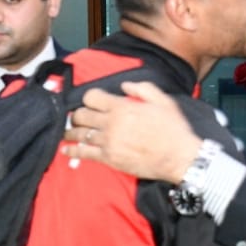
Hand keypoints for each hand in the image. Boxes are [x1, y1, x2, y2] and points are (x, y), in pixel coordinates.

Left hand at [62, 81, 201, 182]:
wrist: (179, 157)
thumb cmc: (173, 129)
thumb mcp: (162, 100)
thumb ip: (142, 88)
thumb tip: (124, 86)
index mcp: (122, 107)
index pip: (92, 97)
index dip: (90, 98)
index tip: (92, 101)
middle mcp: (111, 123)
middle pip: (81, 115)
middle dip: (78, 114)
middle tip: (78, 117)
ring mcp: (108, 142)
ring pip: (79, 134)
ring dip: (71, 131)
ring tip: (68, 132)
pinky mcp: (109, 159)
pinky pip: (84, 153)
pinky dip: (72, 150)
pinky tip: (66, 149)